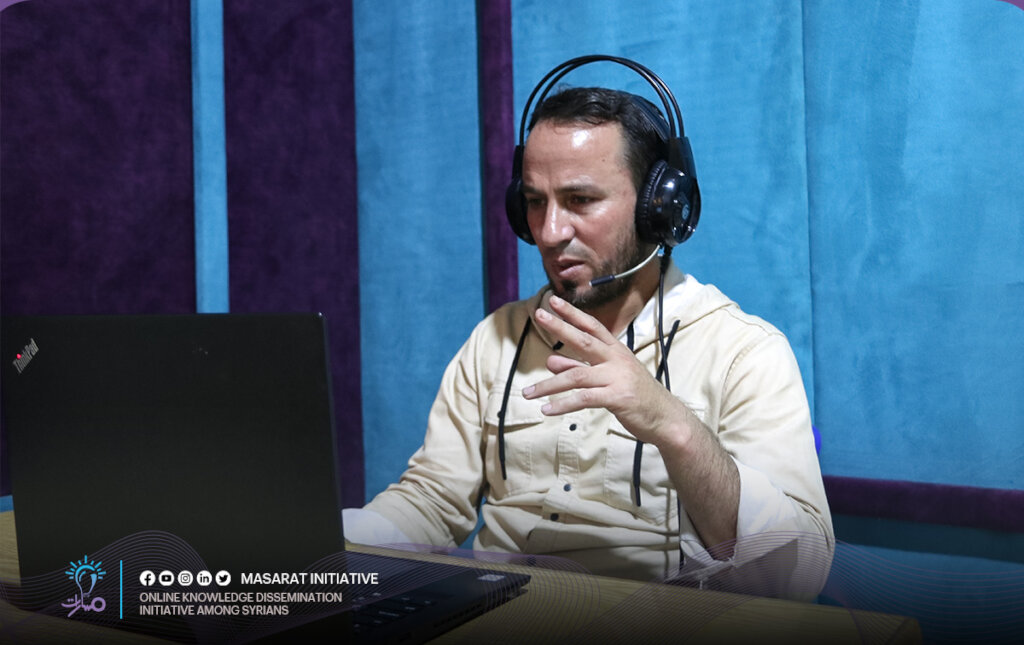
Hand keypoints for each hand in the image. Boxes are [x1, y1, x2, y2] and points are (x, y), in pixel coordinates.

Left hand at [521, 295, 683, 446]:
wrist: (665, 418)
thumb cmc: (636, 396)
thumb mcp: (607, 378)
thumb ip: (578, 367)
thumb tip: (551, 360)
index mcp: (616, 351)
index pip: (592, 326)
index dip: (572, 313)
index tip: (553, 300)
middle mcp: (617, 360)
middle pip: (584, 340)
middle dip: (560, 326)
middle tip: (539, 315)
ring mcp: (618, 378)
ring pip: (577, 376)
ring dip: (549, 385)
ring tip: (526, 393)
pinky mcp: (618, 398)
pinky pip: (584, 399)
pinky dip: (563, 404)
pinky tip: (546, 410)